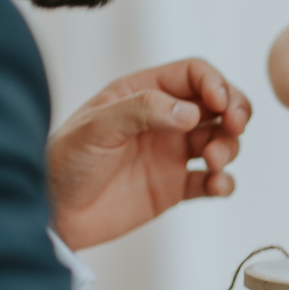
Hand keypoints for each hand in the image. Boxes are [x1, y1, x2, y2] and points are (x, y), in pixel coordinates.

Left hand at [47, 59, 251, 250]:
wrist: (51, 214)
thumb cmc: (62, 162)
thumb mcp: (96, 126)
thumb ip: (142, 110)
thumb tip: (191, 112)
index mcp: (144, 93)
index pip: (193, 74)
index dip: (215, 83)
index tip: (221, 104)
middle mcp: (163, 119)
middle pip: (217, 104)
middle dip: (236, 110)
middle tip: (237, 125)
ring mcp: (171, 153)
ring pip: (220, 140)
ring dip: (229, 147)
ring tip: (215, 162)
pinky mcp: (174, 187)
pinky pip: (211, 180)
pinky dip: (224, 182)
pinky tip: (218, 186)